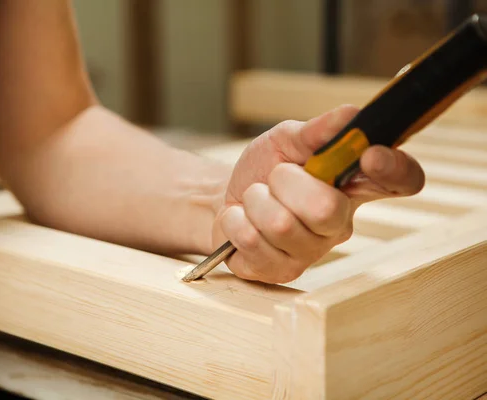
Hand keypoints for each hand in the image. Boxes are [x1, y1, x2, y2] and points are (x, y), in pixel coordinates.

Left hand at [211, 104, 425, 283]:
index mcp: (353, 185)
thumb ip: (316, 131)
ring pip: (282, 225)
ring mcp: (312, 251)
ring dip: (256, 201)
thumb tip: (350, 114)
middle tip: (274, 177)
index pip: (402, 181)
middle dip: (287, 184)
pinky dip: (237, 221)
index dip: (395, 170)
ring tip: (255, 198)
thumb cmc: (262, 170)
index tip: (370, 155)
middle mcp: (340, 222)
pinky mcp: (282, 271)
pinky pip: (254, 242)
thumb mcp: (285, 140)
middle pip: (326, 209)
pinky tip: (241, 220)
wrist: (224, 198)